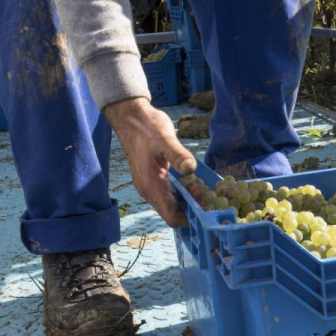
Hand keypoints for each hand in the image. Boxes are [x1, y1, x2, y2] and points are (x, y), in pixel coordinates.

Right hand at [104, 97, 196, 227]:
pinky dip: (181, 195)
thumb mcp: (165, 138)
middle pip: (172, 214)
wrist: (130, 118)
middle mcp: (148, 191)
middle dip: (191, 210)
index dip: (190, 217)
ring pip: (170, 206)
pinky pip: (167, 197)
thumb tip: (191, 169)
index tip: (205, 205)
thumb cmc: (147, 127)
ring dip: (186, 202)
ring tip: (200, 187)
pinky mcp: (150, 181)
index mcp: (151, 186)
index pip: (172, 216)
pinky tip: (190, 183)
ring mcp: (148, 187)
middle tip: (204, 192)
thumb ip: (178, 155)